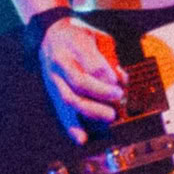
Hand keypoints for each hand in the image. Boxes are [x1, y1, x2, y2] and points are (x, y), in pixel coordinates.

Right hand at [39, 14, 125, 142]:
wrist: (50, 34)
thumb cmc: (79, 35)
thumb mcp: (98, 36)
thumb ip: (111, 57)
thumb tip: (122, 80)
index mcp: (74, 43)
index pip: (92, 63)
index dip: (108, 77)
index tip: (121, 84)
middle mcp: (61, 61)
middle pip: (80, 81)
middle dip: (101, 93)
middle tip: (119, 98)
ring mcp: (54, 77)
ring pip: (69, 98)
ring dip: (91, 110)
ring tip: (110, 116)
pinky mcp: (51, 91)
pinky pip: (60, 111)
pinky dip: (71, 126)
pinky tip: (82, 138)